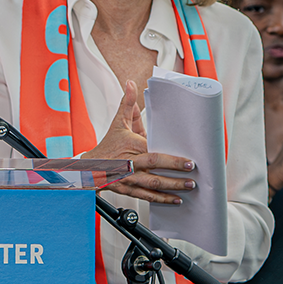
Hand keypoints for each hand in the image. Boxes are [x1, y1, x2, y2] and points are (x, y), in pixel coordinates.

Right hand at [83, 80, 195, 204]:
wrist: (90, 168)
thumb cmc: (107, 146)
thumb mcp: (117, 123)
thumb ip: (126, 104)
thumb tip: (131, 84)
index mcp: (130, 146)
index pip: (153, 151)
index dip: (171, 157)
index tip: (189, 159)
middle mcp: (130, 164)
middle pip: (154, 168)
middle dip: (174, 171)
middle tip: (192, 172)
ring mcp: (129, 179)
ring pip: (152, 184)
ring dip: (171, 187)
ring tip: (188, 186)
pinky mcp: (129, 189)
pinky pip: (147, 196)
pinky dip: (161, 199)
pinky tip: (175, 199)